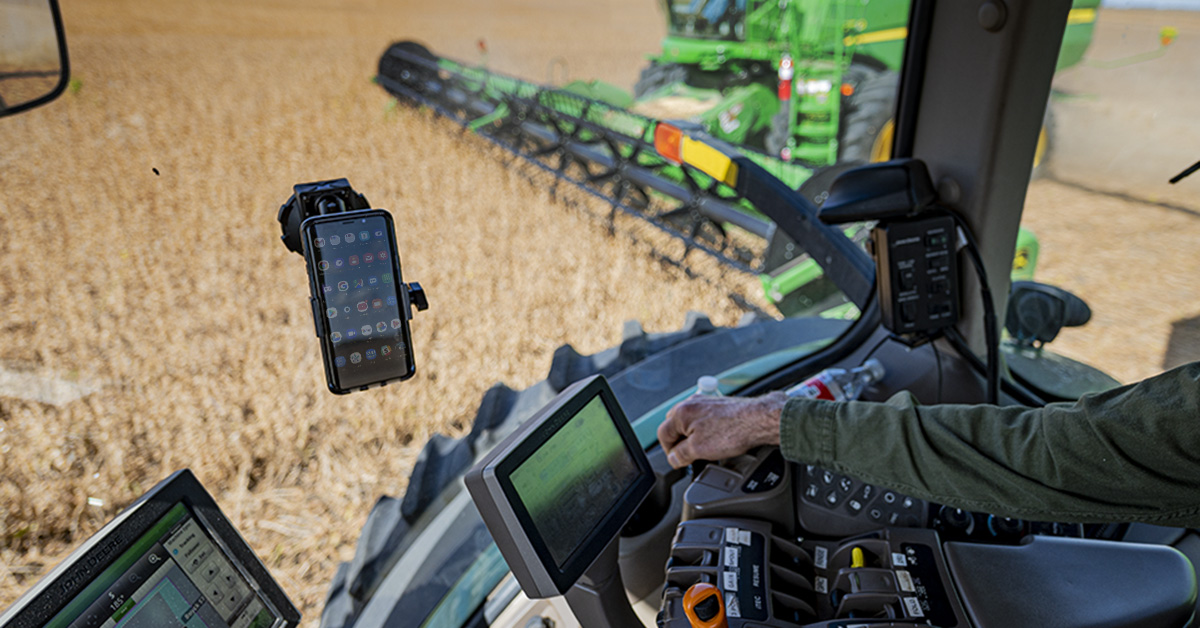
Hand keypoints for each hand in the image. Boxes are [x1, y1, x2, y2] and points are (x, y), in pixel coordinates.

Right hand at [657, 392, 786, 468]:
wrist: (759, 421)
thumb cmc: (733, 430)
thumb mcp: (698, 450)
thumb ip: (680, 455)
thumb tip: (673, 458)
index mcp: (681, 412)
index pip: (663, 434)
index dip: (669, 452)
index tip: (677, 461)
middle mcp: (692, 403)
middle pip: (675, 426)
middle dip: (679, 442)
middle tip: (689, 456)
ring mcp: (706, 402)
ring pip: (690, 422)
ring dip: (693, 437)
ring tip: (705, 450)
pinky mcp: (719, 405)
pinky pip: (705, 419)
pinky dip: (706, 431)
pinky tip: (717, 440)